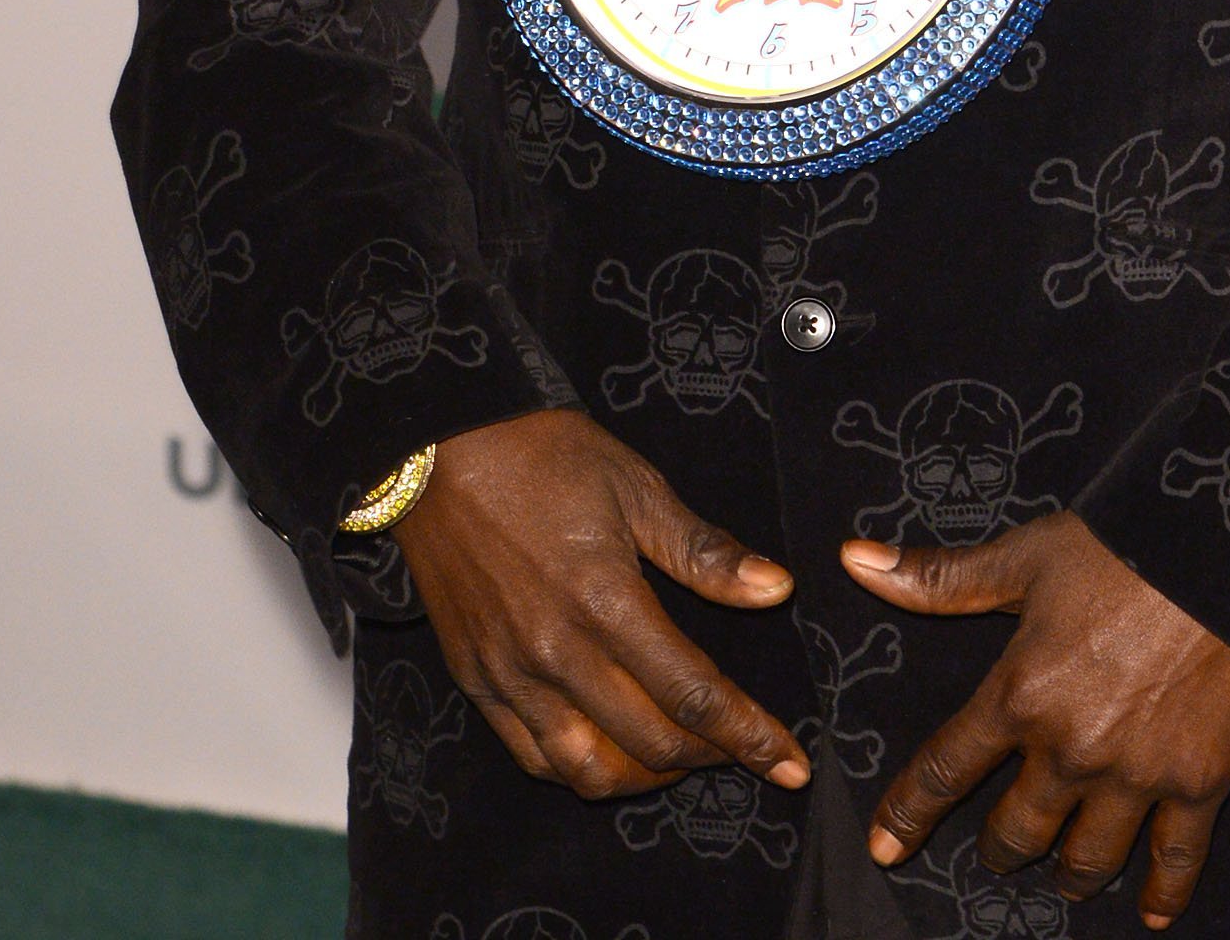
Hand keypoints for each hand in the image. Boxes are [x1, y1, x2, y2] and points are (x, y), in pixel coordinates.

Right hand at [395, 408, 809, 800]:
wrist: (441, 450)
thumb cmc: (544, 456)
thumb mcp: (636, 487)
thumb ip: (705, 552)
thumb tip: (777, 590)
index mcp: (606, 601)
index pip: (693, 694)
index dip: (749, 735)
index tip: (789, 762)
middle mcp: (558, 653)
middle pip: (650, 743)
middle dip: (710, 757)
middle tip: (740, 747)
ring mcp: (511, 675)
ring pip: (588, 770)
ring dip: (645, 778)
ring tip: (679, 759)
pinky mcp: (476, 681)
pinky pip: (533, 755)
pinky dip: (580, 770)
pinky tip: (609, 753)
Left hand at [842, 510, 1229, 927]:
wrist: (1224, 552)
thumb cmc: (1121, 545)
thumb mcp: (1025, 555)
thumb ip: (940, 577)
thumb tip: (853, 560)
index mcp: (1019, 694)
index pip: (945, 771)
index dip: (907, 815)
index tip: (885, 849)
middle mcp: (1069, 750)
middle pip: (1017, 831)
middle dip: (1001, 847)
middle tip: (999, 849)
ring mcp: (1135, 776)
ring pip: (1085, 859)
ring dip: (1067, 876)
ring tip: (1062, 879)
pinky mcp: (1198, 784)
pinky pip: (1174, 861)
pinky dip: (1161, 896)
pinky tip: (1149, 914)